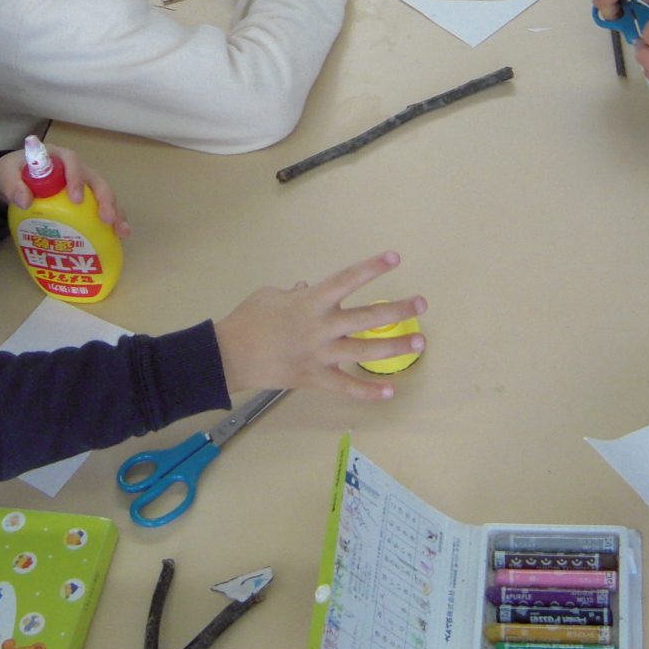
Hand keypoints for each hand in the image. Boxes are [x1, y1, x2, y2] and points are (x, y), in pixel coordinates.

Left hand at [0, 146, 132, 237]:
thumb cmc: (12, 172)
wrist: (12, 179)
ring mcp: (82, 185)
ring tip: (122, 231)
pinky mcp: (84, 200)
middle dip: (105, 199)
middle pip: (96, 180)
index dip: (77, 178)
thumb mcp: (6, 174)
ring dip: (115, 211)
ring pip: (104, 194)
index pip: (72, 161)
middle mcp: (75, 169)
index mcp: (58, 157)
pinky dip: (110, 221)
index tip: (76, 199)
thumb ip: (12, 185)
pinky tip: (117, 237)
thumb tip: (25, 201)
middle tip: (106, 218)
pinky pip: (100, 208)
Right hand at [214, 251, 426, 398]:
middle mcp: (321, 327)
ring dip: (394, 347)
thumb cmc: (247, 320)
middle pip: (367, 317)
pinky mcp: (315, 379)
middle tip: (420, 304)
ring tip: (420, 342)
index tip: (395, 258)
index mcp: (310, 301)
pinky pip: (347, 387)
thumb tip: (304, 288)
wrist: (228, 356)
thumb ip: (292, 292)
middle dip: (397, 310)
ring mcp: (320, 355)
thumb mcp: (270, 295)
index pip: (346, 279)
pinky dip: (369, 391)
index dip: (371, 268)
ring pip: (365, 351)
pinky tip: (391, 391)